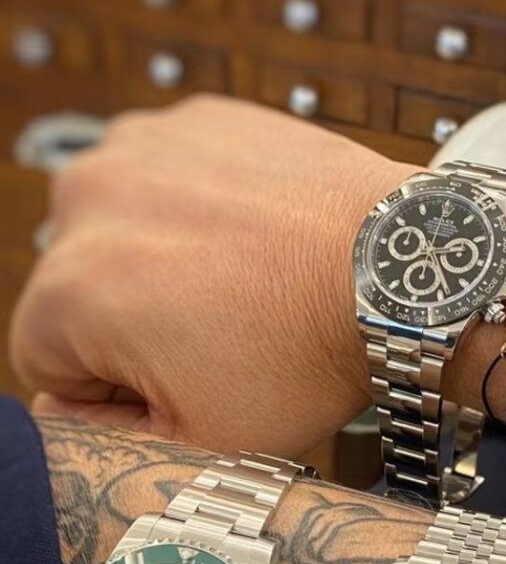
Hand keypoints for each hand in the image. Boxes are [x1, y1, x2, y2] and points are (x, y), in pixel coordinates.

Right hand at [10, 95, 405, 454]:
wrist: (401, 273)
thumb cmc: (313, 355)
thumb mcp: (205, 444)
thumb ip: (112, 445)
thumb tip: (77, 418)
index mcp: (71, 288)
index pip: (46, 363)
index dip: (114, 393)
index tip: (181, 388)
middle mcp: (87, 199)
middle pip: (81, 289)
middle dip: (135, 324)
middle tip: (223, 341)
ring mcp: (144, 145)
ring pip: (121, 230)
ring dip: (162, 262)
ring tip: (244, 289)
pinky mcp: (197, 118)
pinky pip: (169, 179)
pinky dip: (200, 210)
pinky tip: (256, 242)